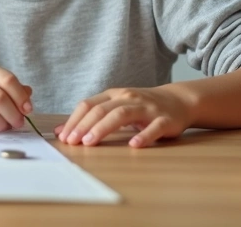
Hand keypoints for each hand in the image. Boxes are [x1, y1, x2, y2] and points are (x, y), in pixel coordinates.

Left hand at [55, 86, 192, 147]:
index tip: (63, 137)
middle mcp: (128, 98)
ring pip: (122, 115)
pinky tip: (133, 145)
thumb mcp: (116, 106)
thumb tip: (61, 132)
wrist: (178, 101)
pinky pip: (153, 128)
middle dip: (84, 125)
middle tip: (72, 142)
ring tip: (90, 142)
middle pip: (102, 109)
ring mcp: (147, 108)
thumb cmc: (142, 107)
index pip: (89, 104)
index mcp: (114, 95)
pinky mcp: (165, 120)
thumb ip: (92, 117)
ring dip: (103, 128)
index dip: (74, 120)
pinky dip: (143, 136)